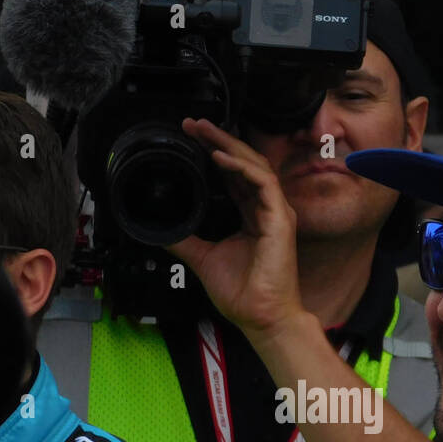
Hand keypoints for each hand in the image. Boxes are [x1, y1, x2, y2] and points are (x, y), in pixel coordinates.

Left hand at [166, 118, 306, 342]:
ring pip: (254, 165)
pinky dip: (240, 167)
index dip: (214, 153)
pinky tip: (220, 157)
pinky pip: (262, 183)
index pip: (234, 175)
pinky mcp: (280, 219)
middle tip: (194, 124)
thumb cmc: (245, 294)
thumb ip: (186, 240)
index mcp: (252, 216)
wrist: (262, 317)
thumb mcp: (204, 259)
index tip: (191, 139)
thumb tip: (162, 230)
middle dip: (219, 139)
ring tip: (204, 132)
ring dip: (228, 145)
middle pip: (244, 163)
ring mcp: (276, 212)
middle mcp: (266, 209)